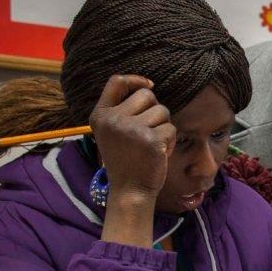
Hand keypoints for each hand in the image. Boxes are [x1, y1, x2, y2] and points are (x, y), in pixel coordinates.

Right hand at [89, 75, 174, 199]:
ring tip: (153, 144)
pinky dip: (170, 141)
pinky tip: (159, 153)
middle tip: (149, 131)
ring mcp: (131, 129)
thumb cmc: (125, 160)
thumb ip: (121, 110)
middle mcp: (113, 120)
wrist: (129, 190)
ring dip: (163, 126)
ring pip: (162, 111)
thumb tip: (147, 86)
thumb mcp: (112, 132)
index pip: (116, 82)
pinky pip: (171, 128)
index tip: (149, 85)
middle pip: (146, 95)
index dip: (136, 80)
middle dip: (155, 110)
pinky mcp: (151, 140)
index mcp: (100, 116)